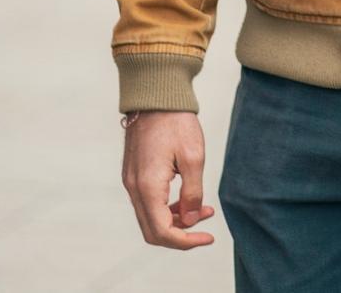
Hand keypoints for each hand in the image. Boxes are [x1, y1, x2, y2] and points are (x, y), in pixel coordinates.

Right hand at [121, 111, 215, 249]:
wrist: (156, 98)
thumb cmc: (177, 123)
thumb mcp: (194, 157)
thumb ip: (192, 192)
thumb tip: (192, 220)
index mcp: (148, 187)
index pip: (162, 231)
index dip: (186, 241)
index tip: (209, 238)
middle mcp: (134, 189)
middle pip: (153, 230)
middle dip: (181, 234)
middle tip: (207, 227)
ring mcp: (131, 182)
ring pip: (150, 218)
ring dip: (176, 220)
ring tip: (205, 209)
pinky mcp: (134, 175)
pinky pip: (148, 203)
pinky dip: (167, 208)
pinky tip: (188, 198)